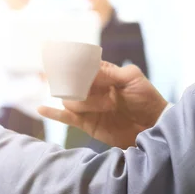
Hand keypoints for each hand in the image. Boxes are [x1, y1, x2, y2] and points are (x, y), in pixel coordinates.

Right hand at [38, 62, 167, 148]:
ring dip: (82, 102)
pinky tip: (41, 108)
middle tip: (89, 89)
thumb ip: (112, 72)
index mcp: (103, 76)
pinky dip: (52, 113)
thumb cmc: (146, 100)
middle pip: (71, 83)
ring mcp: (87, 106)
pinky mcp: (85, 123)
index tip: (71, 65)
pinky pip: (64, 117)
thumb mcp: (133, 79)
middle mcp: (91, 90)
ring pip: (68, 100)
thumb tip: (89, 69)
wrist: (153, 128)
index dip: (76, 66)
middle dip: (77, 86)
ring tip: (105, 108)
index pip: (82, 67)